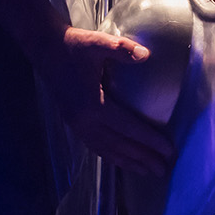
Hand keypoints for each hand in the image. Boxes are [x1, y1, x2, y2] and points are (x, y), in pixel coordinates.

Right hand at [40, 26, 173, 177]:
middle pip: (119, 145)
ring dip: (127, 162)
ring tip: (147, 171)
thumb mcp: (97, 43)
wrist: (45, 49)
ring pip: (106, 150)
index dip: (149, 140)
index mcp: (92, 105)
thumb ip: (121, 48)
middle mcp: (84, 121)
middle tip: (164, 170)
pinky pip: (95, 146)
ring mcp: (77, 124)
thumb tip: (145, 55)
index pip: (128, 127)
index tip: (169, 150)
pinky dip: (110, 156)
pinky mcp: (74, 123)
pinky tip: (121, 159)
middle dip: (142, 158)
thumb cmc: (74, 45)